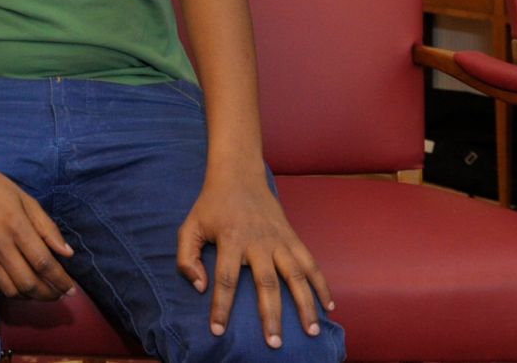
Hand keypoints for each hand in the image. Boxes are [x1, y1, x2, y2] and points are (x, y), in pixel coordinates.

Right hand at [0, 150, 74, 299]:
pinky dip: (10, 291)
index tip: (72, 288)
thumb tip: (68, 253)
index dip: (60, 280)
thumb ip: (47, 228)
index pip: (44, 263)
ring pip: (11, 290)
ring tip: (42, 291)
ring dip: (30, 296)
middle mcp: (0, 245)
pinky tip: (20, 284)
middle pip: (29, 283)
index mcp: (16, 226)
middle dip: (49, 294)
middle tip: (60, 293)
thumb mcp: (27, 200)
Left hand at [177, 171, 332, 346]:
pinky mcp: (292, 237)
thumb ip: (186, 257)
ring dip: (305, 303)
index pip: (224, 279)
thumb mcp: (189, 226)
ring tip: (311, 330)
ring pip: (296, 275)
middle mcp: (258, 241)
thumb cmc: (211, 205)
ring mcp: (279, 239)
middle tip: (274, 343)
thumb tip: (199, 287)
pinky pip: (311, 262)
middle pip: (267, 283)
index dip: (220, 306)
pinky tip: (329, 305)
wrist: (239, 173)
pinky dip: (322, 283)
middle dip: (271, 315)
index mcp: (230, 240)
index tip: (218, 330)